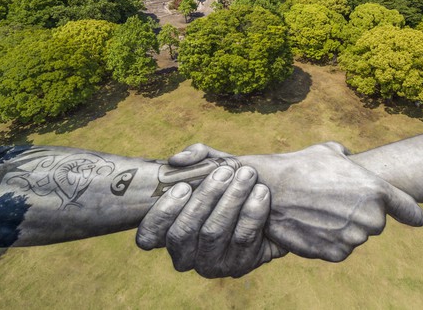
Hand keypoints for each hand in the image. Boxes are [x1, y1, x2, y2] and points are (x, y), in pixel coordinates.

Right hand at [136, 163, 285, 277]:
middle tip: (224, 172)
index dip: (162, 213)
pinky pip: (242, 241)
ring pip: (212, 234)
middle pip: (182, 232)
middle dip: (204, 198)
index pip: (148, 236)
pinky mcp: (237, 266)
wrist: (274, 198)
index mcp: (168, 231)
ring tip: (246, 175)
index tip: (182, 186)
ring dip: (230, 200)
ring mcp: (209, 265)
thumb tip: (176, 160)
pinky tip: (261, 193)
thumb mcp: (214, 164)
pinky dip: (252, 213)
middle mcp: (184, 254)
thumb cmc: (233, 181)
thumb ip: (196, 157)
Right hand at [154, 142, 422, 262]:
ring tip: (318, 211)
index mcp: (376, 189)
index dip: (411, 214)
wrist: (271, 189)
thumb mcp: (330, 151)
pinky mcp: (335, 253)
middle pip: (375, 223)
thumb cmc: (300, 165)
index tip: (417, 219)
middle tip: (333, 201)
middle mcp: (370, 217)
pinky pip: (340, 250)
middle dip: (359, 214)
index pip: (408, 209)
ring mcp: (353, 238)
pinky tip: (312, 225)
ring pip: (356, 237)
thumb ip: (349, 159)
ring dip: (343, 228)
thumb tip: (349, 159)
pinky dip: (329, 241)